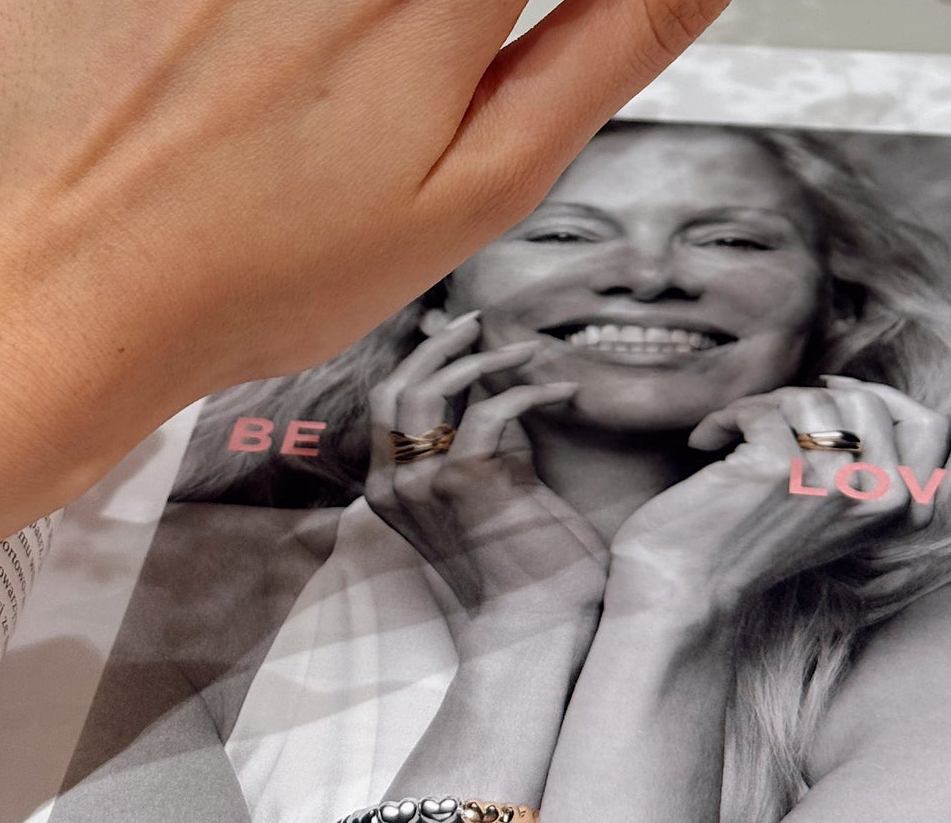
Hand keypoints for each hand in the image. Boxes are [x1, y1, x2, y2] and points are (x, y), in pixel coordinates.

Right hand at [365, 310, 606, 629]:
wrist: (537, 628)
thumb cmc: (518, 565)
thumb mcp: (483, 494)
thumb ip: (475, 444)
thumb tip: (489, 383)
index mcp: (388, 490)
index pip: (387, 401)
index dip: (422, 359)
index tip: (460, 335)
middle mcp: (394, 486)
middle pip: (398, 385)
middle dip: (438, 344)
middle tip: (478, 322)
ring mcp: (423, 484)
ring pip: (433, 389)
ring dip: (484, 360)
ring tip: (526, 350)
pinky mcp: (465, 481)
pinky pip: (491, 410)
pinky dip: (531, 392)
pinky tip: (564, 393)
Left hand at [607, 377, 950, 620]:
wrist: (689, 589)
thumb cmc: (757, 542)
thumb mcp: (839, 508)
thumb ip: (868, 461)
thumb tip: (861, 392)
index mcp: (903, 511)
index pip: (935, 428)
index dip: (883, 396)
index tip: (834, 391)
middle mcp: (880, 499)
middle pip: (867, 399)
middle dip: (809, 396)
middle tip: (769, 422)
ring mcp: (834, 483)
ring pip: (811, 396)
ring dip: (762, 406)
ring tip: (736, 437)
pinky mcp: (782, 469)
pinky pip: (758, 408)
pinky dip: (723, 418)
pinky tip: (705, 444)